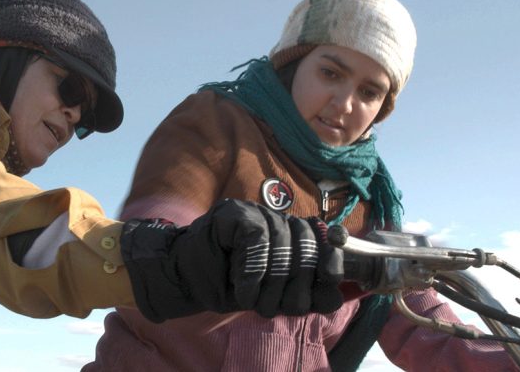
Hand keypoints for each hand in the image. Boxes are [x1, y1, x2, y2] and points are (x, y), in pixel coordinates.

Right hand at [120, 198, 343, 322]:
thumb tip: (336, 295)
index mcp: (289, 236)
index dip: (331, 257)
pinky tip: (242, 288)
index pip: (323, 238)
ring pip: (283, 240)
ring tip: (253, 302)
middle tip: (273, 307)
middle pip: (306, 242)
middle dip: (294, 283)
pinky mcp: (233, 212)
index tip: (331, 278)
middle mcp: (276, 218)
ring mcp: (254, 211)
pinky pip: (257, 238)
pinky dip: (252, 270)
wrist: (184, 279)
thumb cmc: (227, 286)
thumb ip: (302, 294)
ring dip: (270, 281)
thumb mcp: (271, 297)